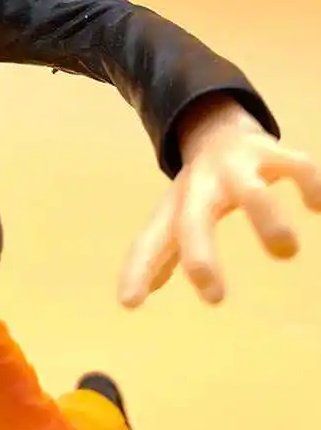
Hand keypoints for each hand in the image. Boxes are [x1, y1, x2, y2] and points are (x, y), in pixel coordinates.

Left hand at [118, 96, 320, 306]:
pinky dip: (311, 185)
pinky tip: (316, 205)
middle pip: (193, 219)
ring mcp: (237, 168)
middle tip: (212, 297)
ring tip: (283, 248)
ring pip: (251, 191)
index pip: (152, 239)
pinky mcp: (273, 152)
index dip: (139, 269)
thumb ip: (155, 257)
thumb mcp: (174, 218)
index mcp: (178, 206)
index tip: (128, 302)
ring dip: (268, 221)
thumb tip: (128, 299)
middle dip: (199, 255)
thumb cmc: (198, 188)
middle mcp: (203, 186)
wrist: (217, 127)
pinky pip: (297, 165)